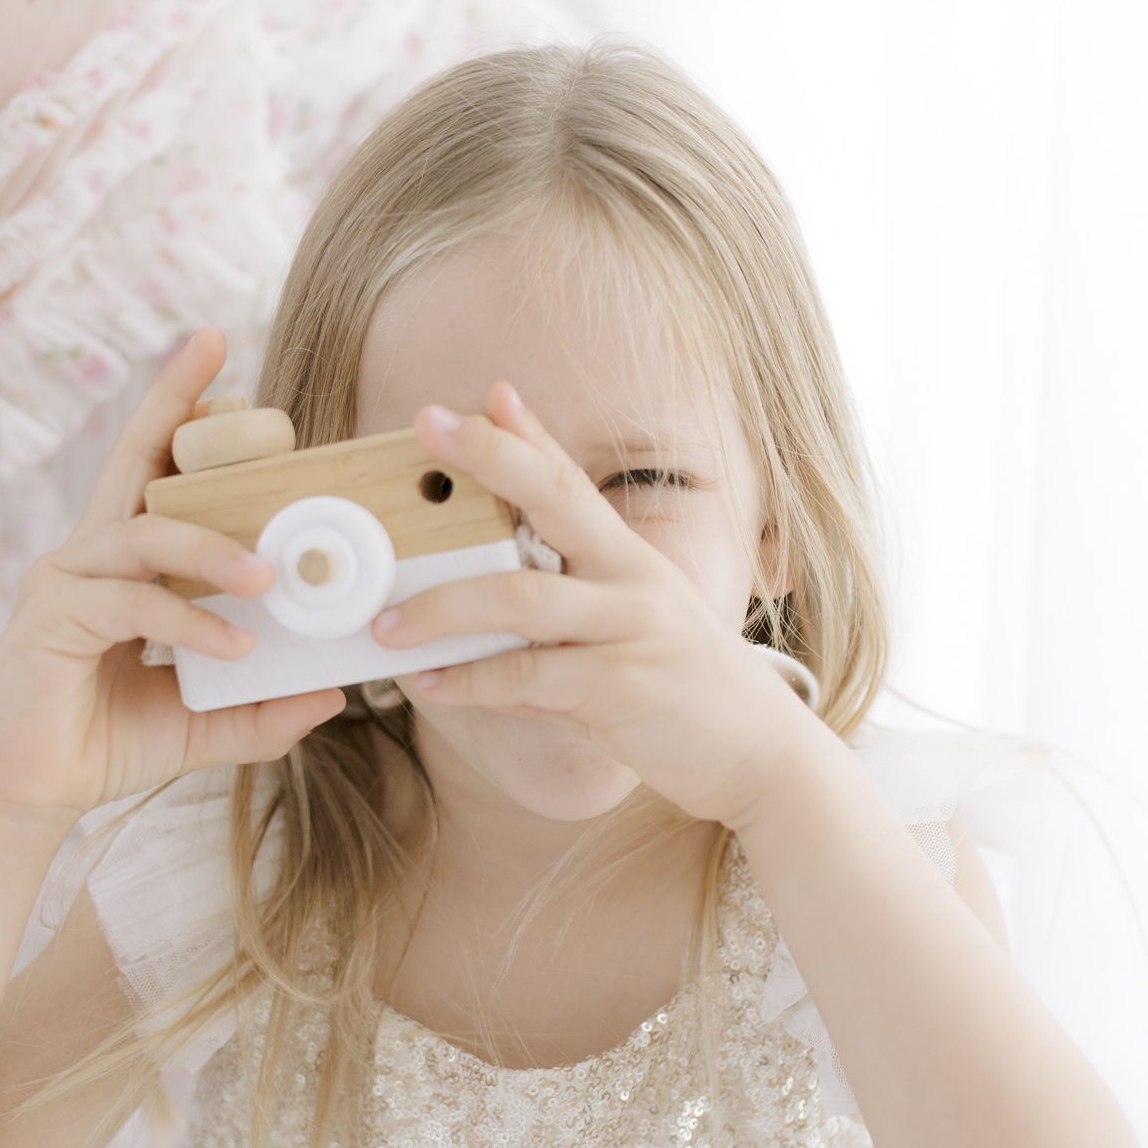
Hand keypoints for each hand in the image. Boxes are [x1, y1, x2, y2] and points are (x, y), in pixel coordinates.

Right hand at [0, 331, 343, 824]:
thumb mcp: (202, 725)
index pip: (152, 472)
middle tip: (220, 355)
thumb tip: (333, 693)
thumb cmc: (102, 746)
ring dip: (212, 549)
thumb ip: (262, 708)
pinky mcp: (52, 621)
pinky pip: (131, 604)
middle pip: (131, 462)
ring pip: (144, 535)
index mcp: (122, 565)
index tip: (220, 356)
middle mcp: (89, 557)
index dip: (179, 411)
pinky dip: (186, 620)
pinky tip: (231, 645)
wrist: (25, 797)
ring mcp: (64, 582)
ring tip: (270, 579)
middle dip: (173, 403)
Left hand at [370, 383, 831, 827]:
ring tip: (386, 623)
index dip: (529, 434)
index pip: (573, 481)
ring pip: (523, 599)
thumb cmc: (685, 693)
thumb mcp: (638, 629)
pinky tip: (433, 683)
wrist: (762, 755)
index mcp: (632, 561)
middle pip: (554, 501)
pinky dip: (473, 681)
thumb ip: (573, 604)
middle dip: (489, 457)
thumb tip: (495, 593)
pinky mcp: (620, 690)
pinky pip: (530, 678)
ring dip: (444, 607)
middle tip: (426, 424)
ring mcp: (629, 631)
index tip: (488, 392)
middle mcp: (632, 582)